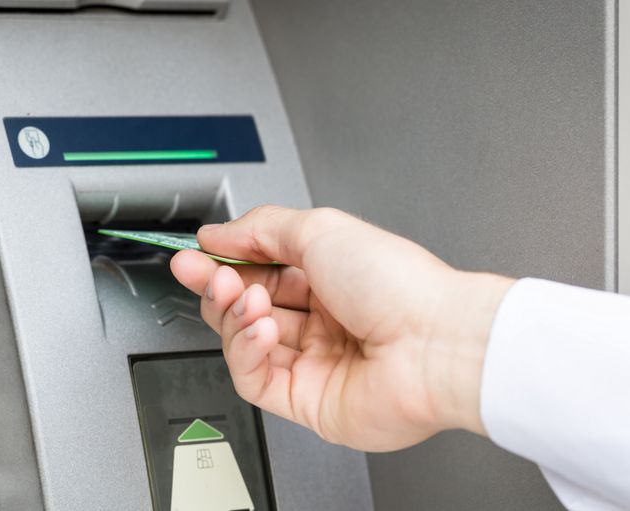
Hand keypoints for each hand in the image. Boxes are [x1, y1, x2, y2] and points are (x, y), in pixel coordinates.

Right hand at [170, 206, 513, 450]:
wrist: (436, 344)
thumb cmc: (398, 285)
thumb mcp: (321, 230)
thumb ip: (261, 229)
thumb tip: (218, 234)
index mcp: (329, 279)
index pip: (258, 271)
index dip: (221, 262)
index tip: (193, 254)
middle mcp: (321, 322)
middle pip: (245, 307)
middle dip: (219, 287)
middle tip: (206, 274)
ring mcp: (314, 363)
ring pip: (245, 342)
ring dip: (235, 316)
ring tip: (249, 299)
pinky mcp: (307, 401)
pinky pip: (254, 379)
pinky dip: (245, 351)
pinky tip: (259, 329)